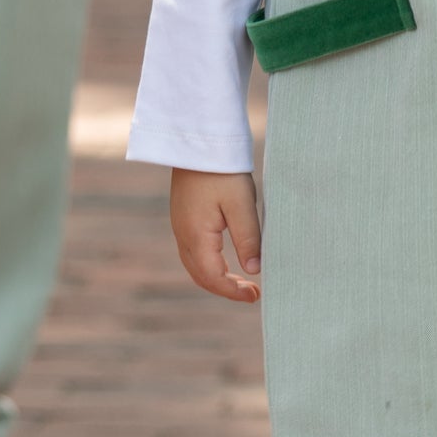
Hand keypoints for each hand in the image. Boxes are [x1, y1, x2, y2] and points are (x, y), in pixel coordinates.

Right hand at [169, 168, 262, 301]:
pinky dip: (209, 264)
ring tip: (241, 281)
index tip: (255, 296)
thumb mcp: (241, 204)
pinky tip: (225, 259)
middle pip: (201, 276)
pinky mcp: (183, 216)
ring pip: (195, 265)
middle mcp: (183, 235)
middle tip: (251, 293)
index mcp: (196, 237)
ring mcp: (180, 225)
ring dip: (216, 278)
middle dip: (225, 289)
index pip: (213, 278)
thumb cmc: (222, 170)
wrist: (198, 140)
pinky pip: (192, 251)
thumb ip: (248, 239)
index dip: (234, 292)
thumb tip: (255, 270)